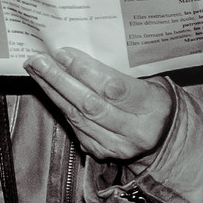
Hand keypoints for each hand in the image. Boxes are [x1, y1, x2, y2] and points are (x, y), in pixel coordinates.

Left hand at [25, 48, 174, 162]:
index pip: (113, 88)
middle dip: (60, 80)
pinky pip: (75, 127)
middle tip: (39, 61)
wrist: (165, 134)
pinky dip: (60, 106)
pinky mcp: (102, 153)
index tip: (63, 53)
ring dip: (53, 92)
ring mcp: (118, 146)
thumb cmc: (156, 98)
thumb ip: (124, 69)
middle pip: (90, 104)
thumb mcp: (152, 79)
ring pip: (78, 118)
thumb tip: (83, 50)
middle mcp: (136, 131)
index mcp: (153, 107)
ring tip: (37, 71)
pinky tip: (49, 90)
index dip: (85, 70)